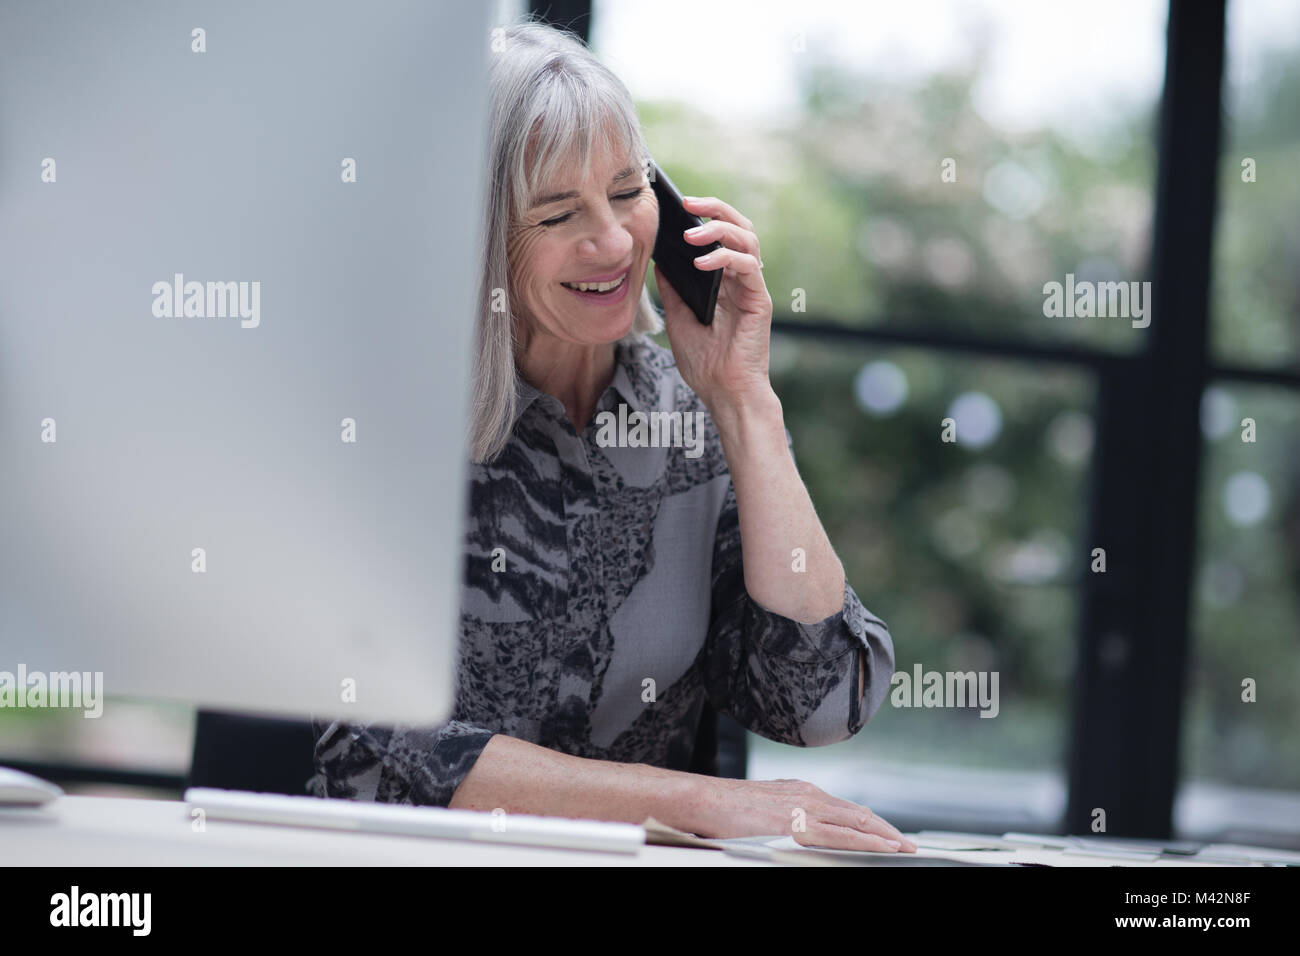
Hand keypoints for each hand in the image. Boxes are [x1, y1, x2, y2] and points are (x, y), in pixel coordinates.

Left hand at [655, 195, 774, 414]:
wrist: (723, 393)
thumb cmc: (705, 363)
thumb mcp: (678, 319)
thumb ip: (673, 289)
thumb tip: (658, 260)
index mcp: (724, 281)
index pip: (720, 235)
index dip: (703, 215)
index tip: (676, 205)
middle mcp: (741, 280)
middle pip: (739, 227)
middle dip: (715, 208)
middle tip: (687, 201)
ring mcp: (752, 289)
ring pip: (747, 239)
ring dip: (718, 229)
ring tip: (691, 233)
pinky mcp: (760, 301)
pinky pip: (748, 267)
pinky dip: (725, 258)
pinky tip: (702, 262)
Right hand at [688, 775, 917, 851]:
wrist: (700, 798)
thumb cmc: (722, 807)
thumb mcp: (761, 808)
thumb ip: (783, 816)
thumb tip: (795, 830)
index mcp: (799, 791)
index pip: (844, 808)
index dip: (869, 821)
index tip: (886, 832)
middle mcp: (807, 794)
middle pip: (857, 813)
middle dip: (885, 830)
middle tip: (907, 844)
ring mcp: (803, 807)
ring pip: (856, 821)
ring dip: (884, 835)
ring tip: (905, 848)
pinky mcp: (796, 823)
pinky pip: (840, 834)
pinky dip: (866, 840)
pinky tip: (882, 848)